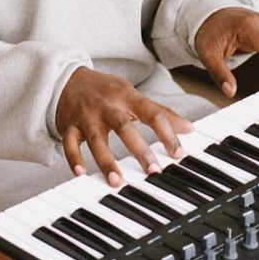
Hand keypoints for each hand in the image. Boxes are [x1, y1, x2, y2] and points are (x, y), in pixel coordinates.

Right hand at [55, 67, 191, 186]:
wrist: (68, 78)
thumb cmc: (106, 91)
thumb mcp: (133, 95)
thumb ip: (160, 112)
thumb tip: (189, 128)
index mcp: (127, 97)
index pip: (151, 113)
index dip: (167, 132)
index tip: (178, 153)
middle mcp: (107, 106)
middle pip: (123, 126)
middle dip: (139, 149)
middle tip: (153, 170)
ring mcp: (87, 117)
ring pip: (96, 139)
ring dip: (106, 161)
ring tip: (117, 181)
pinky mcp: (69, 126)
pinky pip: (69, 143)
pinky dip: (73, 158)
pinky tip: (80, 173)